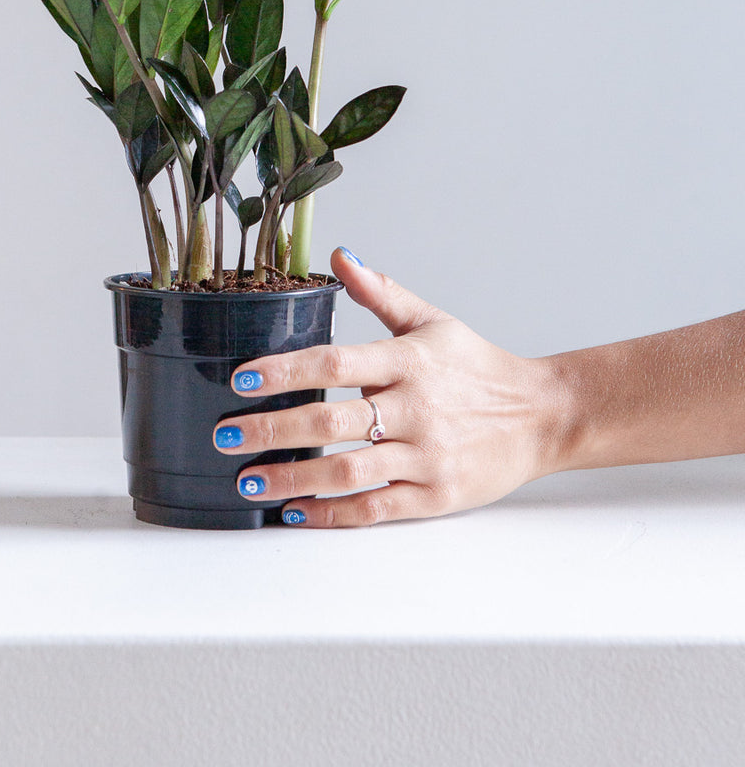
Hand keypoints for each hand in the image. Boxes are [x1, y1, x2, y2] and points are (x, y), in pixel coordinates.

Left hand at [215, 247, 562, 526]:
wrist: (542, 415)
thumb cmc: (478, 367)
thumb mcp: (432, 321)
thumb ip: (381, 293)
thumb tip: (341, 256)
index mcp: (408, 362)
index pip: (333, 363)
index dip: (283, 373)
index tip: (241, 381)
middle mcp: (415, 410)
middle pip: (331, 423)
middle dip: (271, 432)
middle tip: (225, 437)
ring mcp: (426, 457)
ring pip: (347, 473)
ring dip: (291, 480)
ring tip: (247, 482)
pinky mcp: (436, 496)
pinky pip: (374, 509)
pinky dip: (331, 513)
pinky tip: (295, 510)